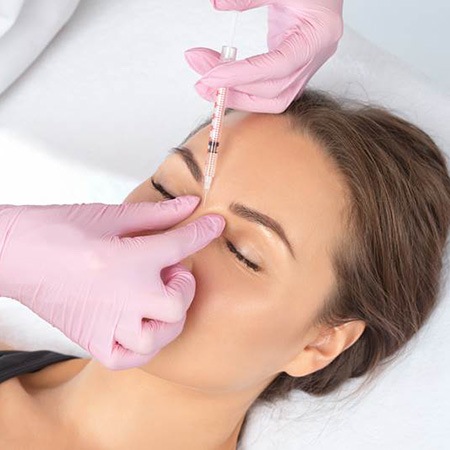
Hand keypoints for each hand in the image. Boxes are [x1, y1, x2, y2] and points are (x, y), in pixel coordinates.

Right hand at [0, 198, 224, 369]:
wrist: (16, 254)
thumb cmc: (57, 231)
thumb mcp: (112, 215)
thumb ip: (157, 214)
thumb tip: (189, 205)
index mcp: (130, 260)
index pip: (182, 245)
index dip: (203, 231)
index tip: (214, 225)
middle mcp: (124, 297)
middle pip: (178, 302)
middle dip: (182, 285)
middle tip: (169, 272)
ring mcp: (109, 324)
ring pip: (159, 336)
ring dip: (166, 317)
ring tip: (155, 301)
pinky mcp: (91, 341)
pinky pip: (128, 358)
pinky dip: (140, 347)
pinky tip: (137, 327)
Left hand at [185, 0, 342, 112]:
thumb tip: (219, 4)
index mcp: (318, 36)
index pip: (278, 66)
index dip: (242, 75)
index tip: (210, 76)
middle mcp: (314, 57)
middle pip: (274, 92)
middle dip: (234, 87)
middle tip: (201, 78)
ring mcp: (306, 66)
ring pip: (272, 98)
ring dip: (237, 93)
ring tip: (206, 81)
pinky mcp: (294, 68)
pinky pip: (269, 89)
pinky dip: (245, 87)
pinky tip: (223, 78)